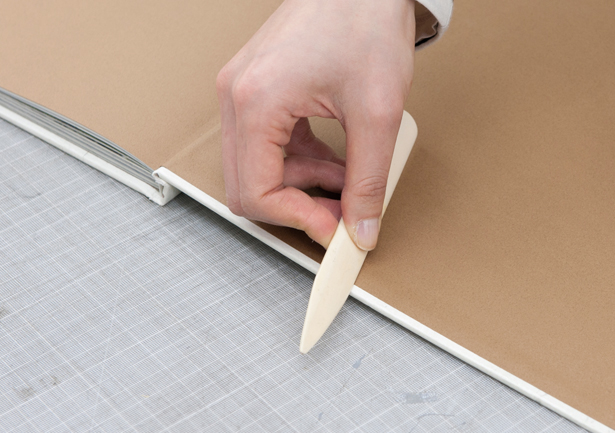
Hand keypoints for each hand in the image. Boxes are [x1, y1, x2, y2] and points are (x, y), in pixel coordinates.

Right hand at [217, 0, 415, 248]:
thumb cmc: (364, 21)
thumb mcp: (378, 113)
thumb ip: (369, 180)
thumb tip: (361, 228)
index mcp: (255, 102)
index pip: (255, 191)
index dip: (297, 220)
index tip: (333, 230)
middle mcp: (237, 96)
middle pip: (247, 183)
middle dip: (297, 205)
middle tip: (340, 217)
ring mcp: (243, 90)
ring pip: (257, 167)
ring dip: (302, 183)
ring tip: (348, 182)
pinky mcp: (257, 87)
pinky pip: (267, 144)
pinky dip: (301, 161)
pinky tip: (336, 162)